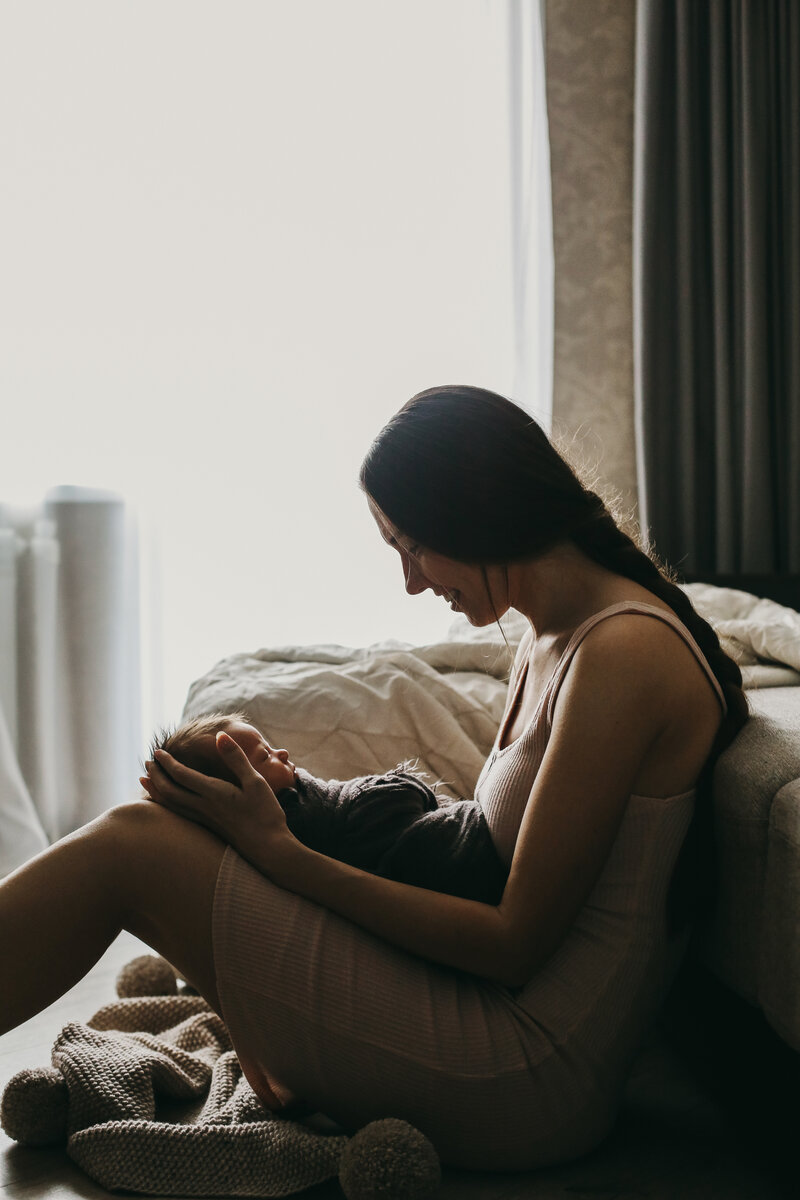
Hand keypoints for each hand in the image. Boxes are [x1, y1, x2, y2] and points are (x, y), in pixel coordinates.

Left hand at [140, 732, 293, 870]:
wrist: (269, 849)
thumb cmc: (265, 814)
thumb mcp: (255, 781)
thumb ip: (235, 758)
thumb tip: (220, 736)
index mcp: (214, 793)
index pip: (182, 775)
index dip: (167, 763)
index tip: (157, 752)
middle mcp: (204, 807)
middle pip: (170, 790)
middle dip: (157, 775)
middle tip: (148, 762)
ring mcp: (205, 820)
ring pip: (171, 804)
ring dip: (156, 789)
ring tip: (145, 780)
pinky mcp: (208, 828)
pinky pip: (179, 813)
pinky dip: (166, 804)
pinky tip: (166, 802)